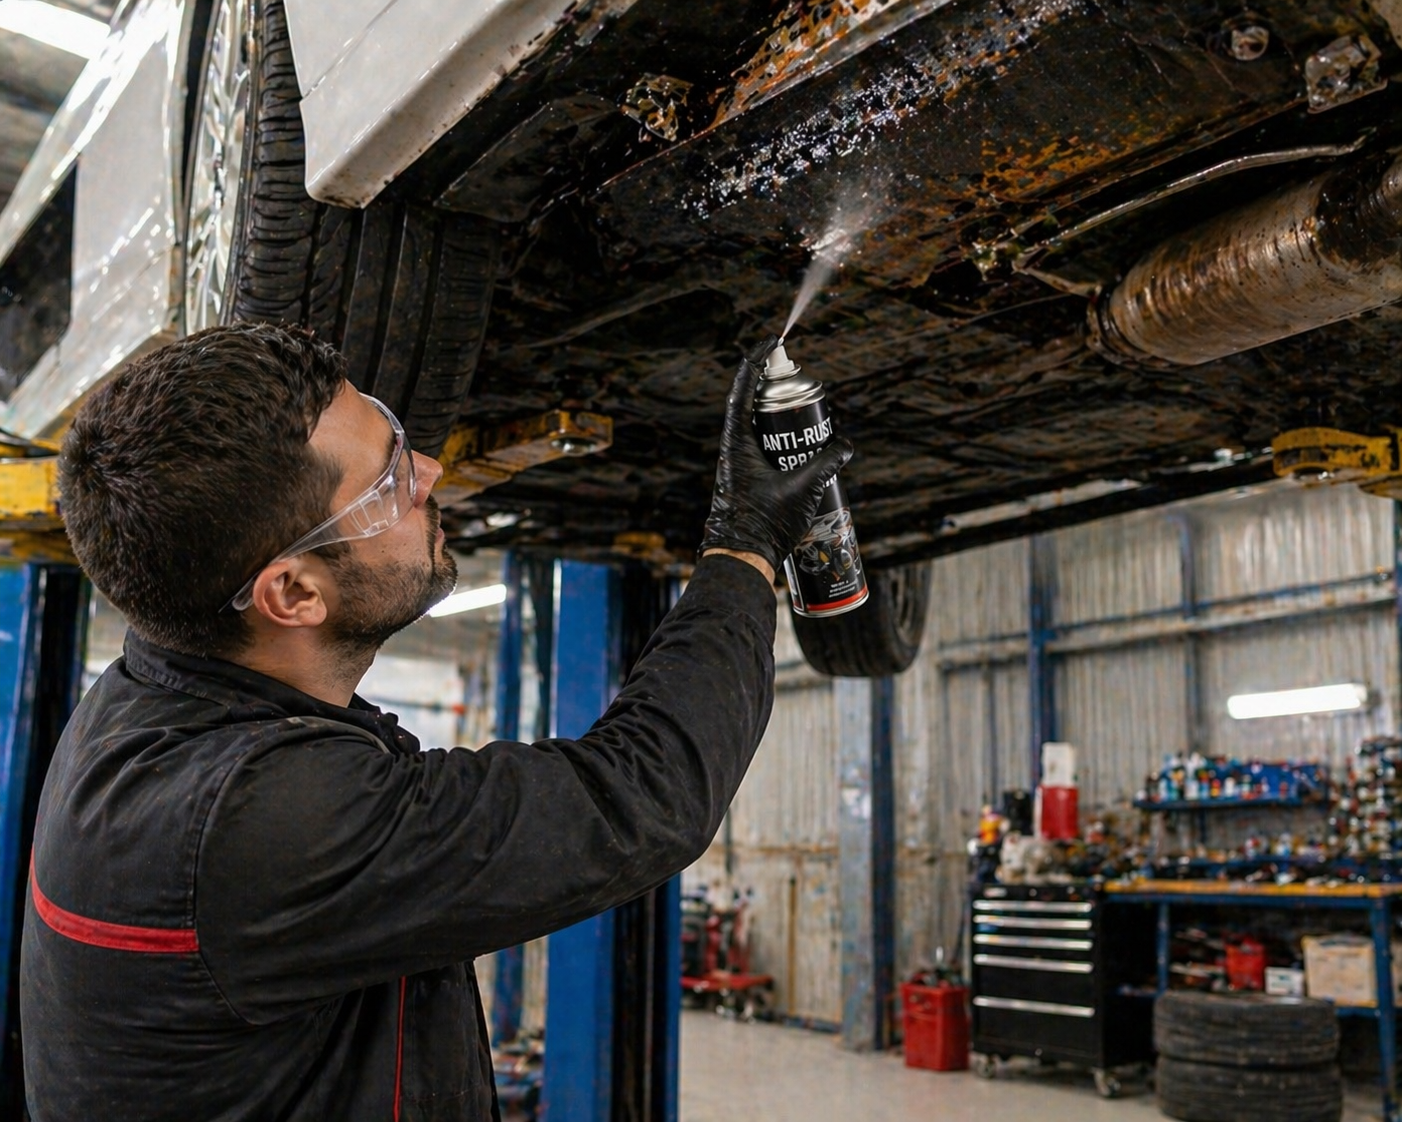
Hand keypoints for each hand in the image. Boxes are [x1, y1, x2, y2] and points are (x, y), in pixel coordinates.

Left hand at [699, 335, 852, 571]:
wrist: (742, 557)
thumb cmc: (765, 524)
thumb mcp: (805, 488)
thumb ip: (827, 462)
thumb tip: (845, 445)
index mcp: (737, 442)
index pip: (743, 390)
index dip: (757, 362)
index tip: (773, 342)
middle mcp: (733, 449)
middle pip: (751, 404)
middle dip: (775, 387)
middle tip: (800, 378)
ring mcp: (737, 464)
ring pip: (757, 427)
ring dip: (778, 415)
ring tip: (805, 411)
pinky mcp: (744, 479)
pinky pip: (761, 447)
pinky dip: (778, 439)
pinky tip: (799, 446)